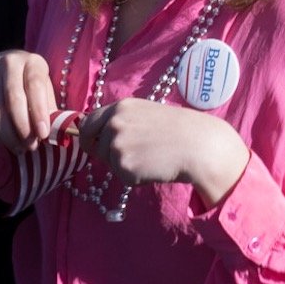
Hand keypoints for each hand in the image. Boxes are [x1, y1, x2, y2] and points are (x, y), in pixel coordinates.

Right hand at [0, 51, 57, 151]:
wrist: (7, 67)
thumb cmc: (30, 84)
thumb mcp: (44, 89)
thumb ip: (48, 109)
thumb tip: (53, 134)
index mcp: (32, 61)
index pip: (35, 85)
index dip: (39, 111)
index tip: (43, 134)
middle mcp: (9, 62)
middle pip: (13, 99)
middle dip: (22, 128)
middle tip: (30, 146)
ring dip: (6, 134)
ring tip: (18, 148)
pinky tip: (0, 141)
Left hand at [78, 98, 249, 204]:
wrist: (195, 144)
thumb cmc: (175, 129)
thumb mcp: (145, 113)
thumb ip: (122, 120)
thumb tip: (101, 133)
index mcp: (121, 107)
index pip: (88, 122)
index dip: (88, 135)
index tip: (93, 143)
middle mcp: (114, 123)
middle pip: (93, 143)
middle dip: (102, 152)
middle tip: (124, 156)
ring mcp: (117, 144)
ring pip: (109, 162)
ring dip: (124, 164)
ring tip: (149, 156)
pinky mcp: (123, 166)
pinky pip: (122, 176)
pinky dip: (135, 177)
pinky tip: (152, 166)